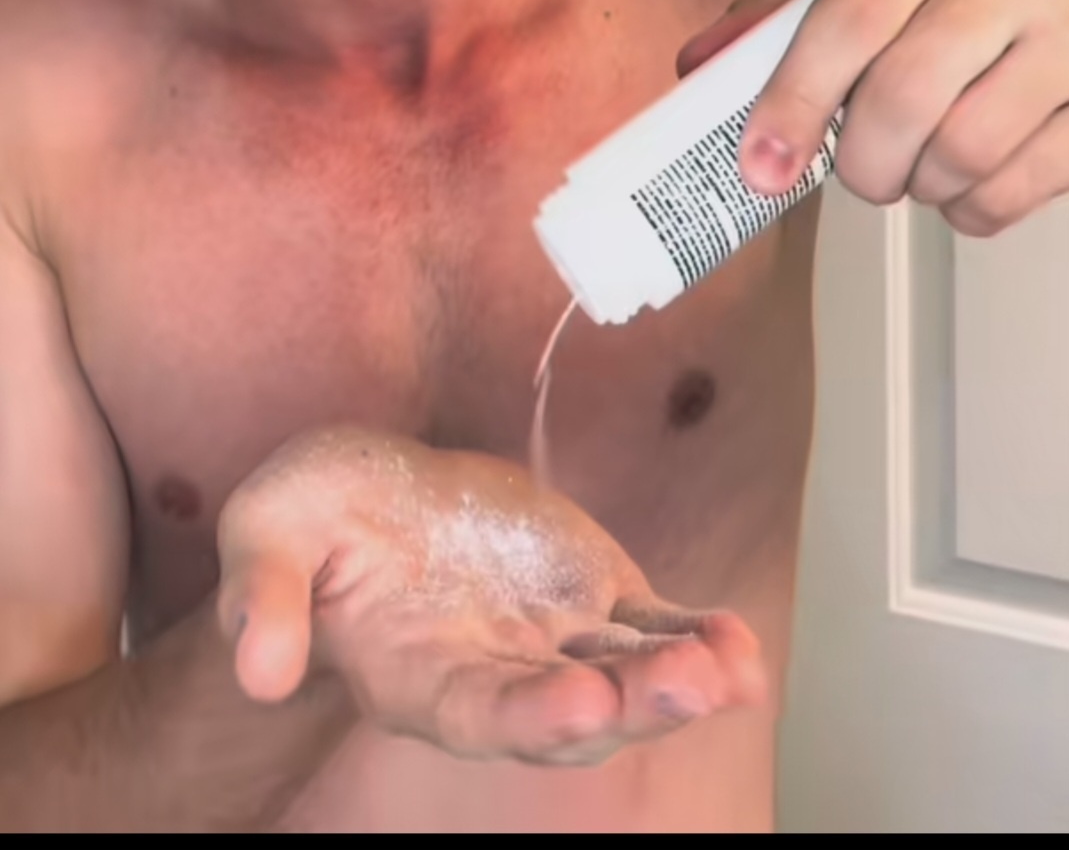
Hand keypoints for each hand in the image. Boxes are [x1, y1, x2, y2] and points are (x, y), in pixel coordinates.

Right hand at [216, 428, 764, 764]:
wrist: (369, 490)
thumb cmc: (314, 515)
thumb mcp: (267, 529)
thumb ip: (264, 596)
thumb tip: (261, 668)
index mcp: (417, 677)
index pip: (481, 713)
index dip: (530, 713)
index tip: (578, 702)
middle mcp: (495, 676)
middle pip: (573, 712)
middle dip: (632, 706)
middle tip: (688, 687)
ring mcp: (551, 639)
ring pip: (625, 674)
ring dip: (680, 678)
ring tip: (729, 667)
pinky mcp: (590, 597)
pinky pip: (652, 629)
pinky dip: (696, 639)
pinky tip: (738, 648)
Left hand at [679, 0, 1068, 235]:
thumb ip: (791, 20)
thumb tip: (699, 64)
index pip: (851, 16)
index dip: (794, 100)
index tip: (761, 165)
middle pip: (902, 94)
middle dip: (861, 161)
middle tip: (860, 171)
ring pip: (960, 150)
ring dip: (921, 185)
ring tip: (923, 164)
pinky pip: (1012, 189)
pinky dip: (973, 208)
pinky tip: (973, 178)